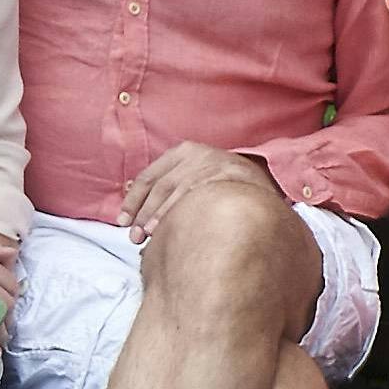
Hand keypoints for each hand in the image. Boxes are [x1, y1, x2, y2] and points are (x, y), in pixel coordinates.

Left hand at [118, 141, 270, 241]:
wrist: (266, 181)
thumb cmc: (224, 185)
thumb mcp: (195, 177)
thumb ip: (170, 189)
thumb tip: (136, 215)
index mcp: (183, 152)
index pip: (149, 177)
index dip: (133, 201)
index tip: (122, 221)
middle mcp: (194, 153)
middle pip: (159, 185)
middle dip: (142, 212)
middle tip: (133, 237)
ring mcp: (210, 162)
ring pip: (174, 189)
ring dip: (157, 215)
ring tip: (147, 236)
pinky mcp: (225, 172)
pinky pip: (195, 194)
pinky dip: (178, 211)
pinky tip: (170, 228)